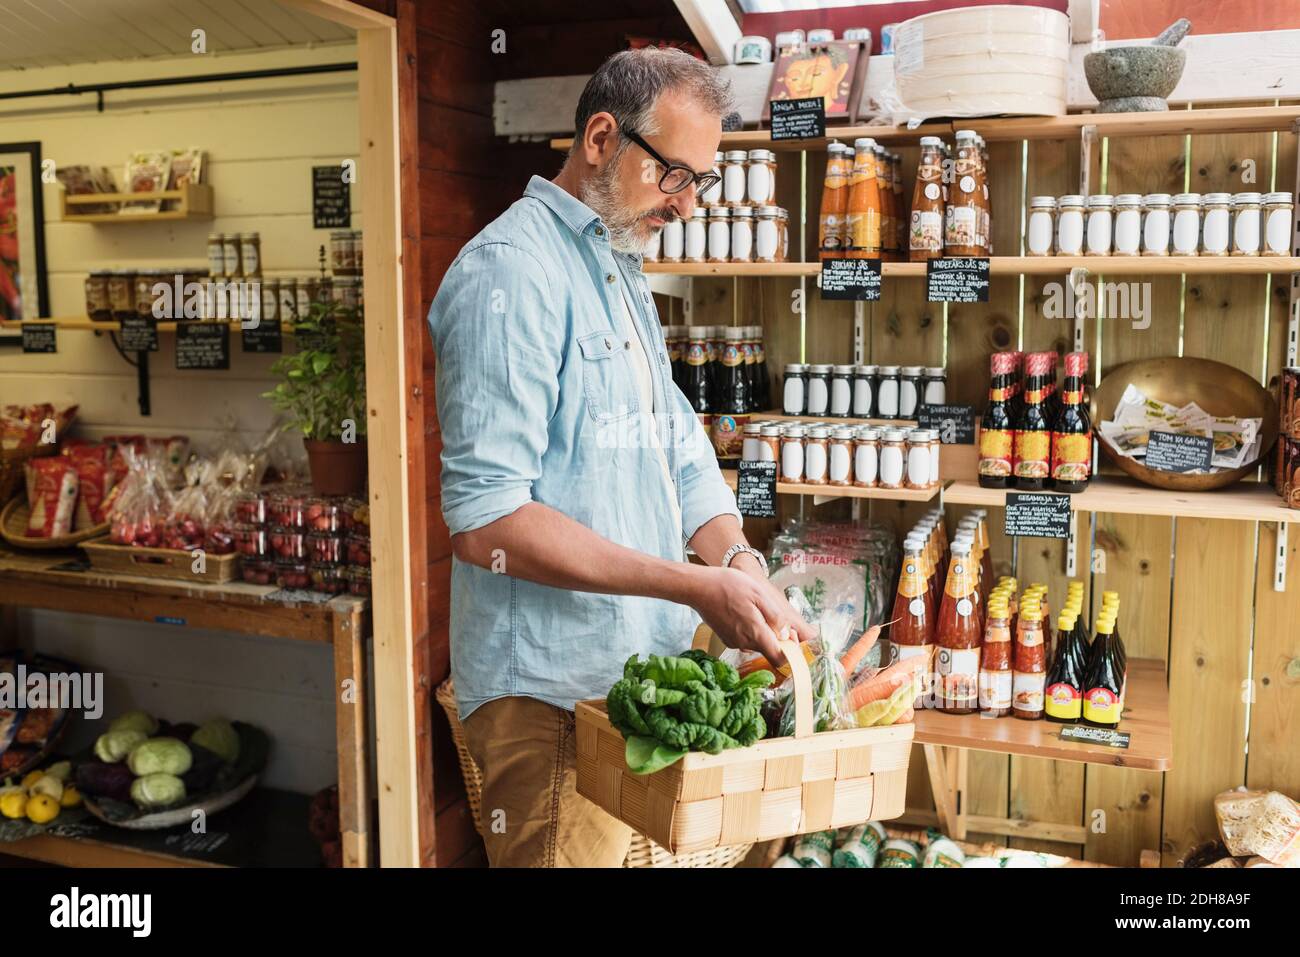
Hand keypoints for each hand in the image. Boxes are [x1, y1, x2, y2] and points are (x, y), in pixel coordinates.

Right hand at [684, 566, 816, 665]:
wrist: (699, 587)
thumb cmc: (729, 586)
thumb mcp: (759, 594)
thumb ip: (775, 617)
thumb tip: (787, 634)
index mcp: (756, 634)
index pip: (779, 658)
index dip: (789, 652)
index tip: (790, 637)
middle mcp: (745, 643)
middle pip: (768, 648)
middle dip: (774, 635)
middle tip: (769, 612)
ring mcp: (734, 642)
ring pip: (756, 643)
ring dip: (760, 630)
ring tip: (752, 608)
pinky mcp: (726, 638)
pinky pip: (744, 638)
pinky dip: (747, 629)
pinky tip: (741, 611)